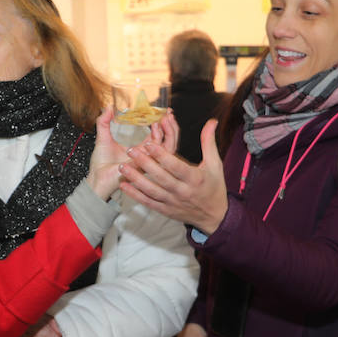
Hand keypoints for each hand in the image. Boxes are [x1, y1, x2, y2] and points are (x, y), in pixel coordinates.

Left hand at [86, 108, 178, 200]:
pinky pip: (159, 153)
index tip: (165, 112)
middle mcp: (148, 158)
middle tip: (169, 113)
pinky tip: (156, 128)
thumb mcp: (103, 138)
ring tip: (165, 118)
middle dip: (172, 127)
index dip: (164, 125)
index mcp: (142, 152)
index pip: (159, 138)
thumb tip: (108, 108)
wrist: (96, 178)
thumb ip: (104, 122)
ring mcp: (148, 163)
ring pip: (169, 147)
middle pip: (169, 142)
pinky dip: (160, 139)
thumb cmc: (100, 164)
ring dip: (169, 131)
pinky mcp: (145, 165)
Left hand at [118, 119, 228, 233]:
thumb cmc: (214, 187)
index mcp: (195, 178)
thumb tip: (212, 121)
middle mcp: (183, 191)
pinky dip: (135, 195)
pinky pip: (148, 202)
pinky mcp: (166, 210)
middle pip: (161, 177)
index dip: (162, 155)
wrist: (214, 216)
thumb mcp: (215, 164)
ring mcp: (173, 202)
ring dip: (136, 179)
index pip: (176, 166)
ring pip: (152, 190)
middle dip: (145, 163)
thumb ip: (209, 142)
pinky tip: (124, 185)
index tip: (149, 143)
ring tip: (122, 167)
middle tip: (130, 150)